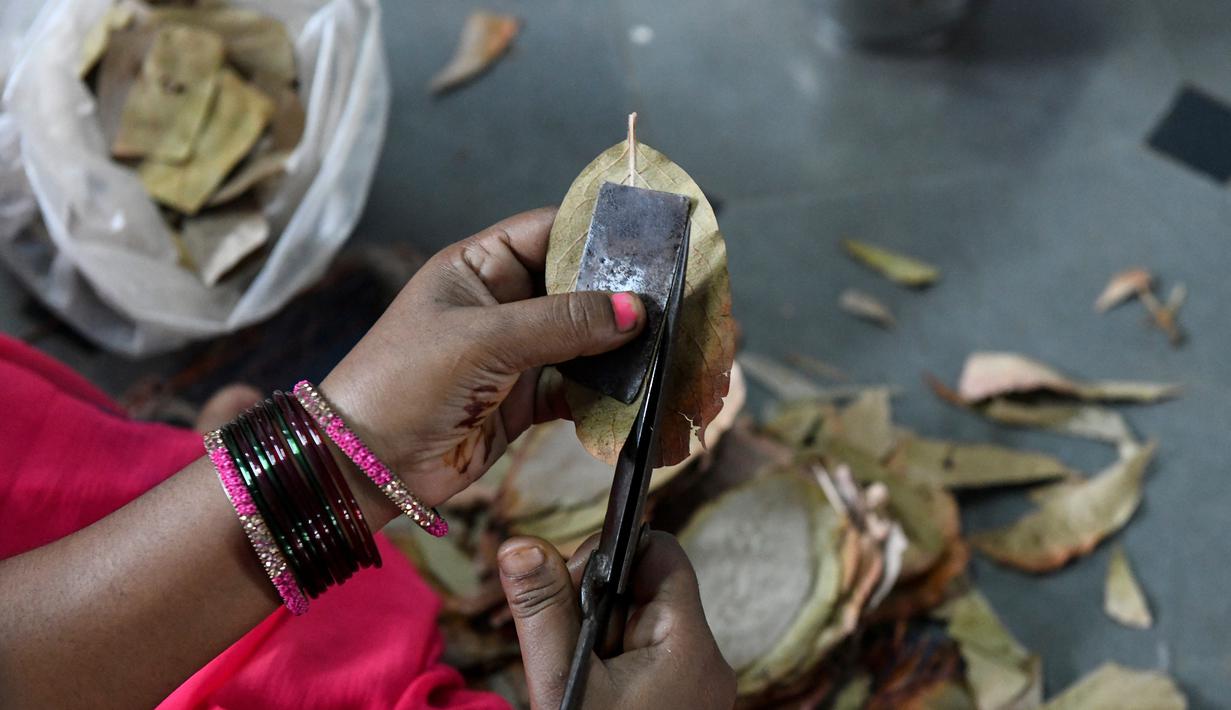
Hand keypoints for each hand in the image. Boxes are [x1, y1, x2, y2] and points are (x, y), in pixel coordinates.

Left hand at [320, 208, 645, 509]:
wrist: (366, 468)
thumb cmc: (404, 383)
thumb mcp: (482, 341)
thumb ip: (561, 324)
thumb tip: (635, 310)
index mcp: (480, 268)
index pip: (550, 231)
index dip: (599, 233)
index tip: (655, 240)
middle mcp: (504, 304)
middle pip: (577, 286)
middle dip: (623, 295)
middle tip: (679, 298)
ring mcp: (518, 354)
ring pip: (586, 340)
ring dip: (623, 346)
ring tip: (673, 344)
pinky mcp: (527, 401)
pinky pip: (580, 388)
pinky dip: (609, 392)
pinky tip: (642, 391)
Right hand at [497, 531, 735, 709]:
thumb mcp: (563, 681)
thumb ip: (543, 609)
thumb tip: (521, 544)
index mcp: (689, 643)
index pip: (661, 553)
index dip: (612, 556)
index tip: (570, 588)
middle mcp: (707, 658)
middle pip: (647, 587)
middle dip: (597, 603)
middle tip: (568, 645)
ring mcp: (699, 684)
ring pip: (642, 623)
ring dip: (601, 635)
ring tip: (581, 677)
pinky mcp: (686, 702)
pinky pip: (647, 657)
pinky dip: (613, 661)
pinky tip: (594, 690)